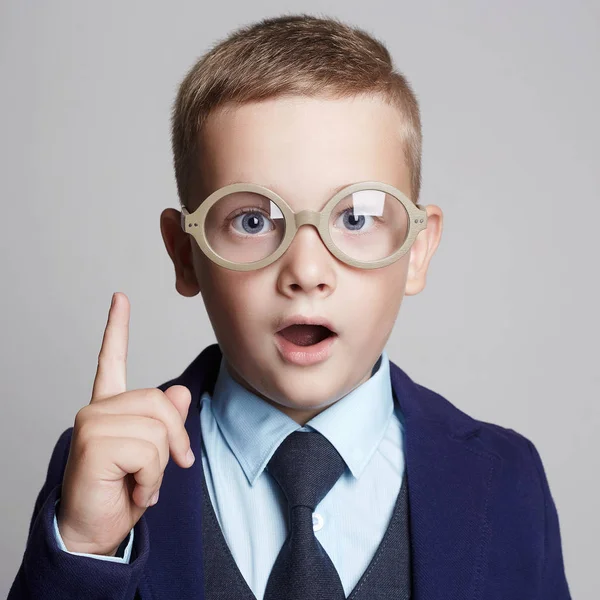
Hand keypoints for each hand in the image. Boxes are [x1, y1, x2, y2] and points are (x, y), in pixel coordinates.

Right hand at [56, 292, 194, 555]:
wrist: (97, 532)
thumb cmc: (123, 491)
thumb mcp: (155, 454)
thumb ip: (166, 422)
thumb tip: (181, 394)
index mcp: (111, 407)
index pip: (113, 360)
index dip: (117, 329)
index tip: (120, 297)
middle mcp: (97, 409)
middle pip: (160, 402)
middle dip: (175, 439)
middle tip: (167, 468)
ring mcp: (91, 422)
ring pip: (158, 428)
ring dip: (160, 466)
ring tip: (141, 482)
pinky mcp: (92, 442)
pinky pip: (148, 450)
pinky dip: (151, 478)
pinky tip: (134, 490)